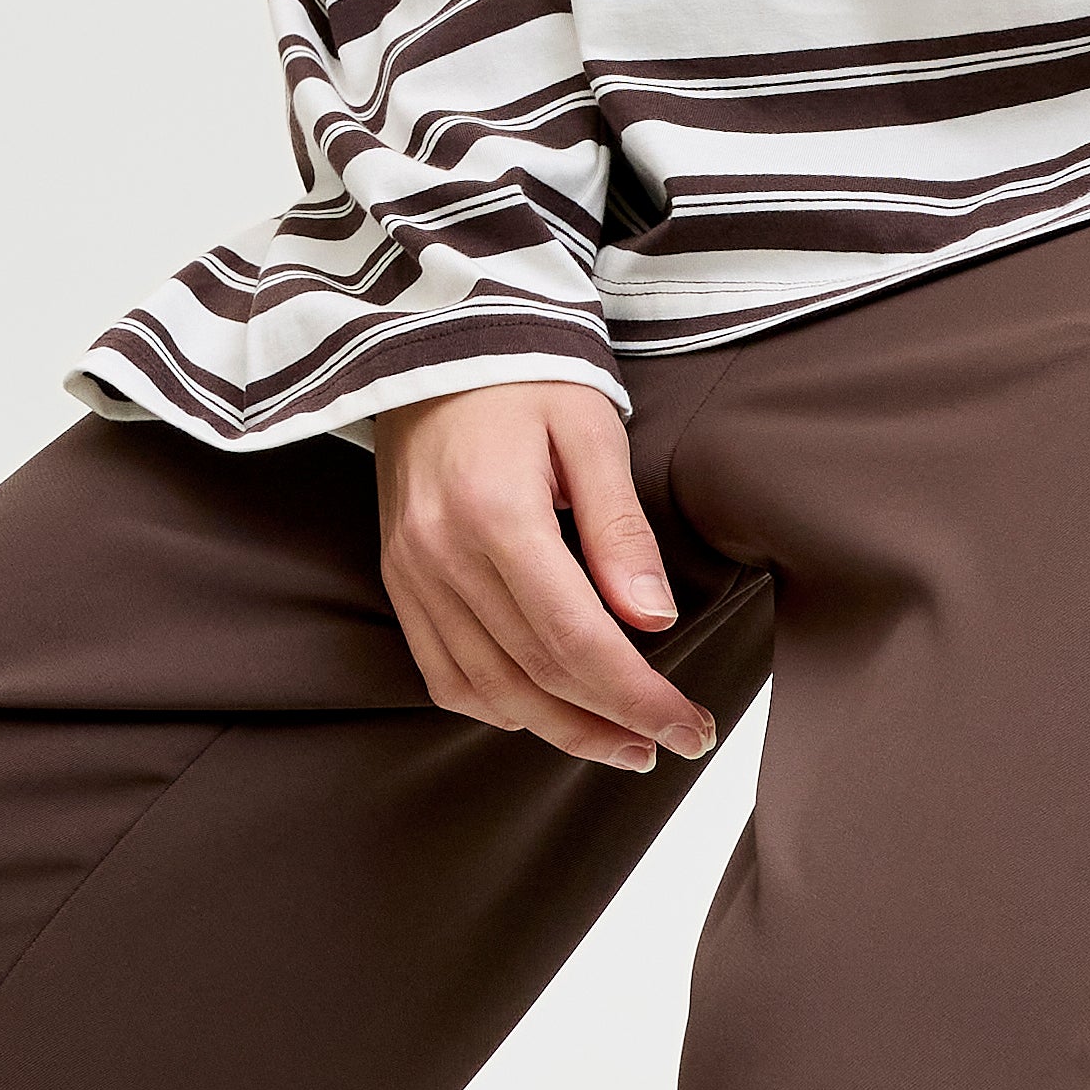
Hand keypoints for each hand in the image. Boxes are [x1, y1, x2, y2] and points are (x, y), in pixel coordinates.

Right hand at [370, 380, 716, 773]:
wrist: (430, 344)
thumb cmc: (523, 377)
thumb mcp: (591, 431)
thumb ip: (620, 529)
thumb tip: (654, 619)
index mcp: (496, 514)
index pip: (576, 640)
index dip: (638, 696)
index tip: (691, 725)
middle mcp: (443, 556)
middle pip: (536, 675)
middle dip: (612, 723)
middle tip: (672, 743)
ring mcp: (412, 574)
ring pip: (489, 690)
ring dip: (560, 730)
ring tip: (620, 744)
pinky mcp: (399, 581)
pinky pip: (443, 674)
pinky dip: (497, 707)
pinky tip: (546, 715)